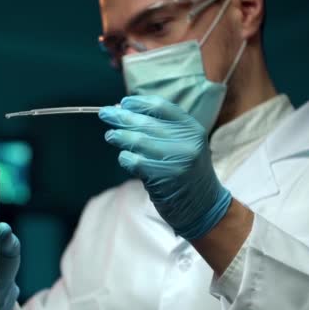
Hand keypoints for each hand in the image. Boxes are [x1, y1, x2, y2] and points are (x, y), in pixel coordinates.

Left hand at [99, 95, 231, 239]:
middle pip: (146, 122)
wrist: (203, 206)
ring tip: (110, 135)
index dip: (139, 103)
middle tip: (105, 114)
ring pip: (139, 141)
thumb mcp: (183, 146)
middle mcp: (187, 141)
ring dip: (120, 136)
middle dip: (122, 117)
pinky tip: (123, 158)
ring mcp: (177, 159)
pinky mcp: (166, 177)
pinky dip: (126, 158)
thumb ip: (160, 130)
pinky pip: (137, 162)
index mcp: (191, 128)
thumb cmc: (186, 174)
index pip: (161, 106)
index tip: (123, 103)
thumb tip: (124, 111)